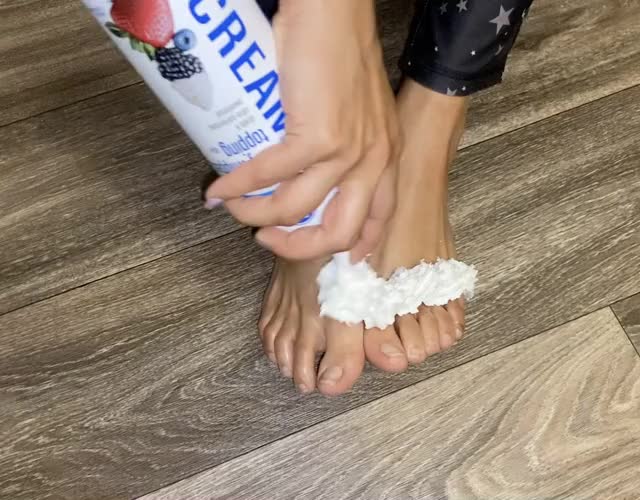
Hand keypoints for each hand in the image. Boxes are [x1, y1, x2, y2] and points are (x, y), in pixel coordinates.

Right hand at [205, 0, 399, 259]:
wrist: (333, 10)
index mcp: (385, 155)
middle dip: (297, 247)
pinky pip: (270, 177)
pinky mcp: (319, 136)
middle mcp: (374, 160)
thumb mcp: (358, 109)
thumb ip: (346, 143)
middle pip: (338, 233)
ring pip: (296, 210)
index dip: (352, 246)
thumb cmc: (337, 51)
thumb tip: (304, 173)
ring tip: (234, 208)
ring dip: (256, 216)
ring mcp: (349, 151)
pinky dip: (239, 187)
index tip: (328, 256)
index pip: (377, 219)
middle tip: (267, 239)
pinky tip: (220, 188)